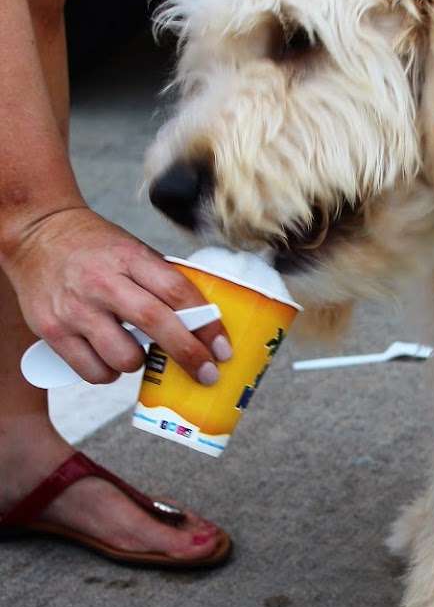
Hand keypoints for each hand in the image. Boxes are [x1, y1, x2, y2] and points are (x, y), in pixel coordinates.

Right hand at [1, 206, 230, 383]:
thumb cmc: (95, 248)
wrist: (37, 232)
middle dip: (189, 355)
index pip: (178, 292)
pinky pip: (93, 372)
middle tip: (207, 374)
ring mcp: (76, 308)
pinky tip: (108, 357)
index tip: (222, 348)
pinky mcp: (53, 331)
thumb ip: (161, 282)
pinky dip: (109, 373)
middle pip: (156, 324)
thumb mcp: (132, 251)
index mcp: (130, 258)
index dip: (206, 324)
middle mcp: (102, 282)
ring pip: (124, 357)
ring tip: (136, 352)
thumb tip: (203, 324)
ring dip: (140, 364)